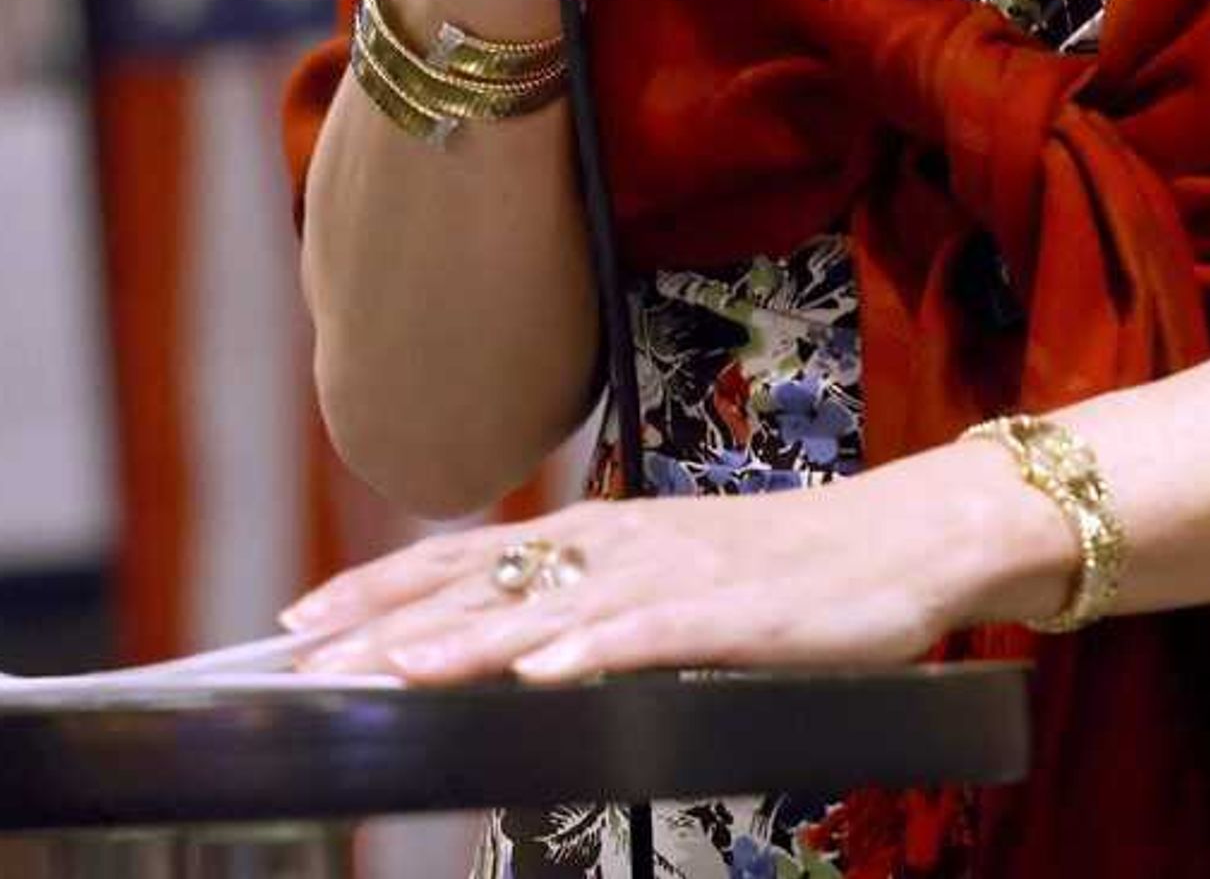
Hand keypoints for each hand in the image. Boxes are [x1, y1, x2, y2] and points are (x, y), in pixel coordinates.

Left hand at [281, 438, 1077, 683]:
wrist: (913, 538)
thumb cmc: (797, 572)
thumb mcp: (679, 580)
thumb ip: (599, 606)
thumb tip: (515, 644)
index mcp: (609, 536)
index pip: (471, 560)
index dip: (381, 585)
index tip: (297, 617)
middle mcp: (627, 544)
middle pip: (488, 582)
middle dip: (388, 618)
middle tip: (299, 652)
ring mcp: (679, 575)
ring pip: (553, 608)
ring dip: (468, 639)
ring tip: (392, 669)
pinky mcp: (736, 611)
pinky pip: (651, 633)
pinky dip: (591, 649)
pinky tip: (541, 673)